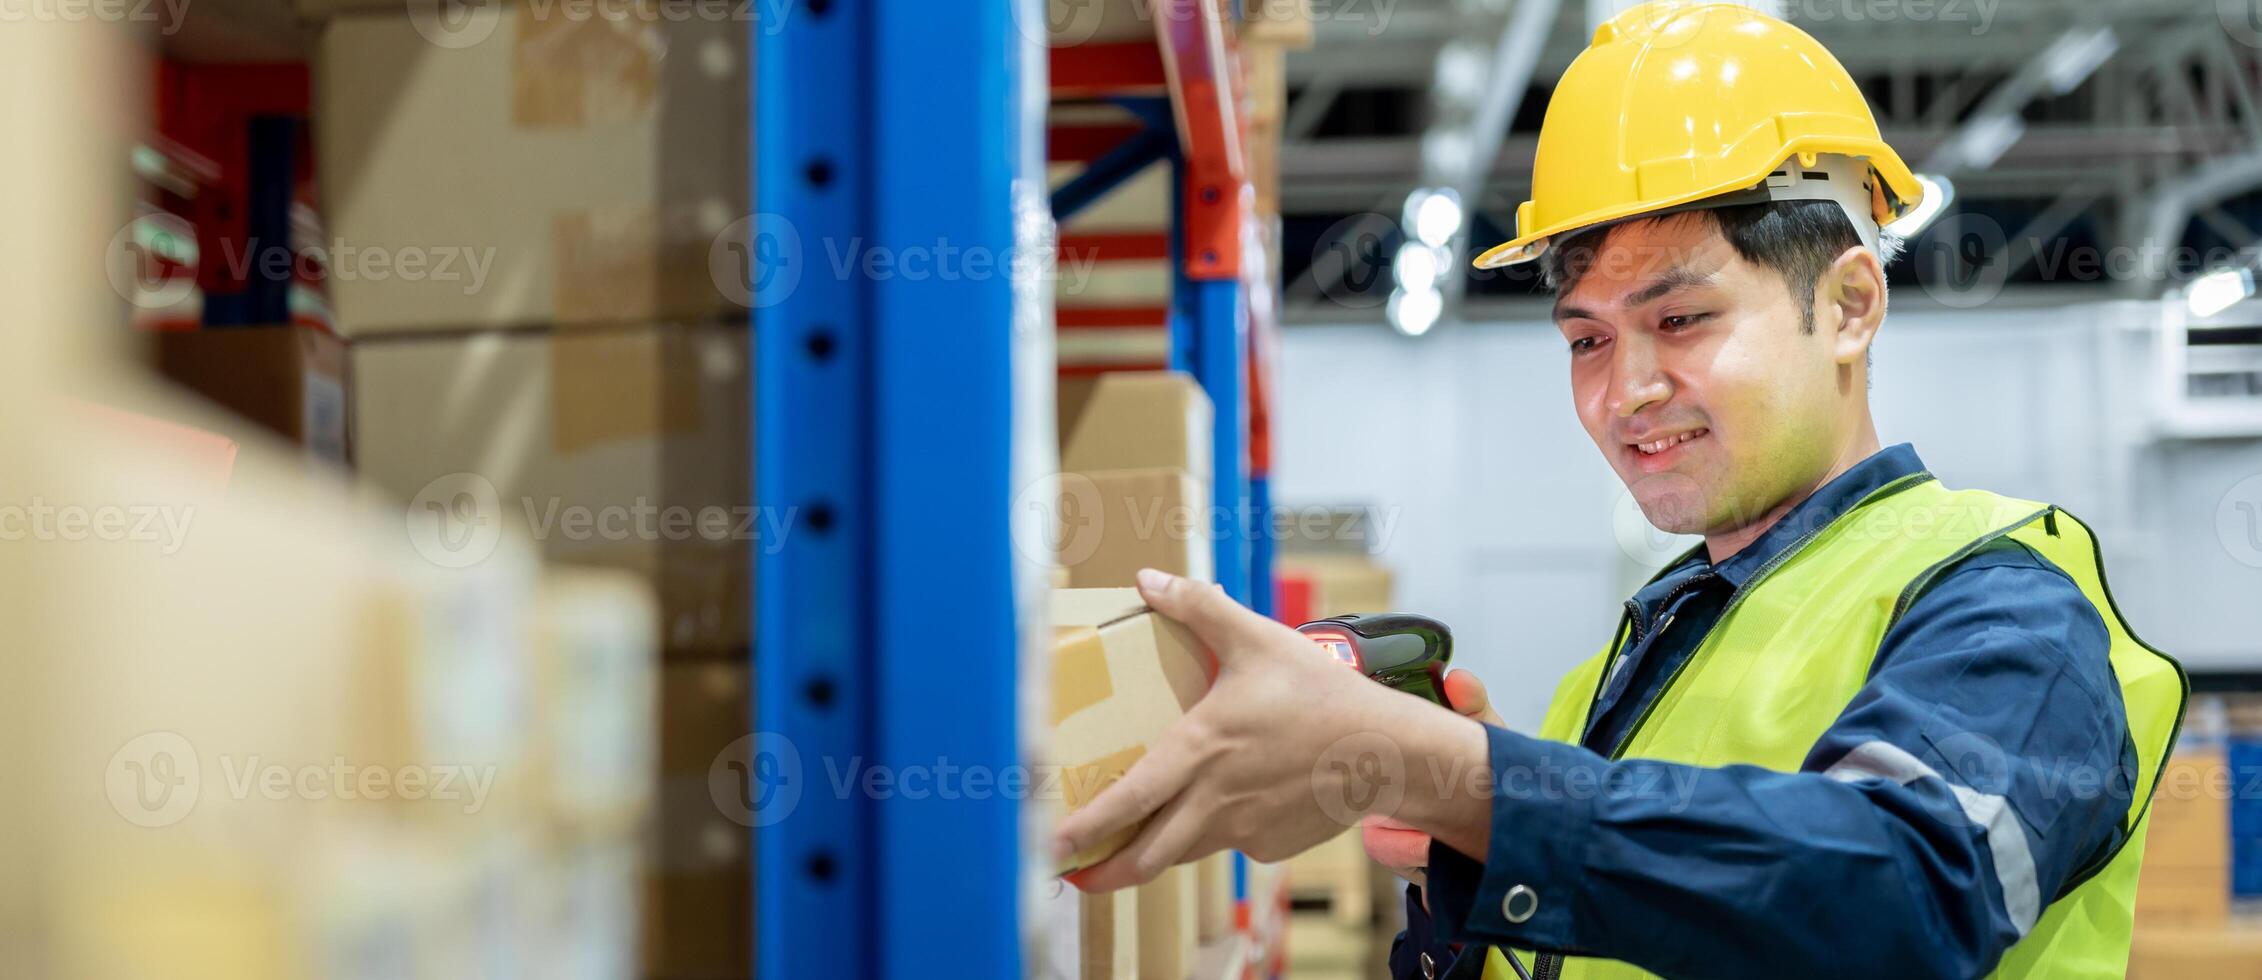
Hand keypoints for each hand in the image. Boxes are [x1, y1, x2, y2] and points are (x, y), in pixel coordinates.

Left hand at [1053, 569, 1490, 892]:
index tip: (1051, 845)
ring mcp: (1243, 829)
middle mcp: (1215, 800)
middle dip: (1104, 872)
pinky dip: (1216, 830)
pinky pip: (1230, 843)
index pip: (1129, 800)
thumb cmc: (1322, 694)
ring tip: (1128, 850)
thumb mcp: (1258, 639)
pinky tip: (1229, 803)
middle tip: (1073, 873)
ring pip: (1184, 852)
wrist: (1387, 750)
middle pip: (1146, 855)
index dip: (1087, 828)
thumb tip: (1149, 579)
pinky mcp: (1269, 846)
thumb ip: (1199, 607)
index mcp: (1201, 751)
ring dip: (1152, 854)